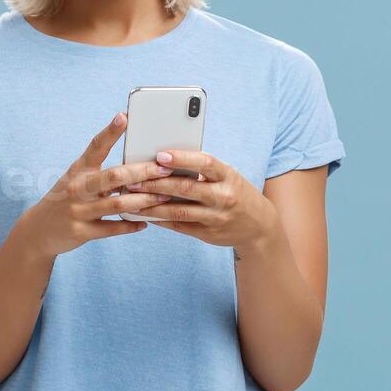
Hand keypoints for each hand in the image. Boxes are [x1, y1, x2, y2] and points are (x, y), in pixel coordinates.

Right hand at [13, 113, 174, 258]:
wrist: (39, 230)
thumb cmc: (66, 199)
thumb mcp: (76, 179)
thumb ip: (101, 172)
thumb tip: (136, 164)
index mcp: (78, 170)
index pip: (96, 146)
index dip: (110, 132)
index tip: (125, 116)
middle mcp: (77, 188)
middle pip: (114, 176)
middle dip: (142, 172)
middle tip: (165, 169)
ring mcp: (78, 210)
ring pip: (117, 203)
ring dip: (144, 200)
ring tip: (164, 198)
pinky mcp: (81, 231)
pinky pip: (112, 228)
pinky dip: (130, 225)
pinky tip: (145, 222)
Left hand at [124, 150, 280, 251]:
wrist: (259, 226)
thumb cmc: (237, 193)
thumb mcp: (228, 176)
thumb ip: (203, 170)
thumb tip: (167, 160)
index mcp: (228, 176)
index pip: (205, 163)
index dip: (182, 159)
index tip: (160, 155)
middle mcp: (223, 197)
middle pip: (186, 188)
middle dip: (156, 184)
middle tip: (133, 179)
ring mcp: (216, 218)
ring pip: (179, 211)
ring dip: (152, 205)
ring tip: (131, 199)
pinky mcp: (208, 234)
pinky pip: (180, 226)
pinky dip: (161, 220)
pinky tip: (146, 214)